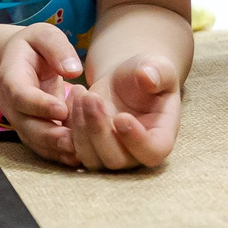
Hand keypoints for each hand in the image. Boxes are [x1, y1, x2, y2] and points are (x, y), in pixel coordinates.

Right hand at [0, 23, 82, 159]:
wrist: (19, 61)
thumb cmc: (34, 46)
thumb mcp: (43, 35)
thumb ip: (57, 48)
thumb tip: (73, 70)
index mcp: (11, 78)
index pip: (21, 95)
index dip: (39, 104)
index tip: (62, 109)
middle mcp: (11, 104)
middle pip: (26, 125)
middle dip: (49, 136)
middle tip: (72, 141)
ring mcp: (20, 121)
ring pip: (34, 141)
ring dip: (55, 149)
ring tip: (79, 154)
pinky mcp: (32, 131)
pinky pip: (43, 147)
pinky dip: (59, 154)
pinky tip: (80, 157)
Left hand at [64, 55, 181, 171]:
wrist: (122, 81)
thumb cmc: (144, 75)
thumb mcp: (156, 67)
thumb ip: (158, 72)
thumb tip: (148, 78)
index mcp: (160, 137)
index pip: (152, 152)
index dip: (137, 140)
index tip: (121, 117)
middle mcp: (135, 154)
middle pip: (116, 160)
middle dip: (100, 130)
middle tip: (92, 98)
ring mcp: (109, 155)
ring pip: (91, 158)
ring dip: (81, 128)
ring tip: (81, 94)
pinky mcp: (87, 149)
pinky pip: (71, 148)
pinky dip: (68, 125)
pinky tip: (73, 96)